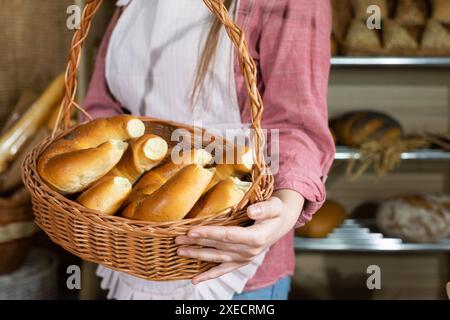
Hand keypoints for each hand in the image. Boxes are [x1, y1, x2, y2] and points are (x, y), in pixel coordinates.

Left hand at [175, 189, 304, 284]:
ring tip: (180, 252)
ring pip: (217, 258)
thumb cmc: (276, 211)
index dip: (209, 233)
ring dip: (197, 255)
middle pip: (218, 247)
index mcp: (256, 237)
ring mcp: (244, 258)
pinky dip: (209, 275)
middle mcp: (249, 251)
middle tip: (177, 239)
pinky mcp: (241, 262)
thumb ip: (265, 208)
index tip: (191, 231)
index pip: (227, 235)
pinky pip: (224, 270)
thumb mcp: (275, 206)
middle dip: (197, 243)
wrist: (281, 223)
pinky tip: (194, 280)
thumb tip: (252, 211)